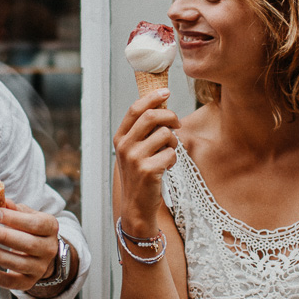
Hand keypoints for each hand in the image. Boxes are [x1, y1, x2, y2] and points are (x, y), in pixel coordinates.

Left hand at [0, 198, 62, 290]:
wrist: (40, 253)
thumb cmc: (29, 228)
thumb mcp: (26, 215)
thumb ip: (13, 208)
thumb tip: (1, 201)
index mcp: (50, 227)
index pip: (36, 224)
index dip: (16, 219)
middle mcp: (49, 249)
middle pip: (28, 244)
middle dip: (4, 236)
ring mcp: (40, 267)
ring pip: (19, 263)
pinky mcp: (28, 282)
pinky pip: (11, 283)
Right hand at [113, 89, 179, 230]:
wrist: (136, 207)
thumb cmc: (139, 176)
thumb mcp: (134, 151)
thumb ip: (143, 132)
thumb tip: (161, 107)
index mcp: (120, 138)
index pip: (135, 109)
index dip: (152, 97)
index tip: (166, 91)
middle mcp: (124, 146)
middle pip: (152, 116)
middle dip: (170, 116)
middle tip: (178, 123)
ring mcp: (135, 158)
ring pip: (166, 134)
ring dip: (174, 143)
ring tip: (168, 153)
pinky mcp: (148, 170)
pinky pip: (171, 153)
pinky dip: (174, 159)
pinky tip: (166, 167)